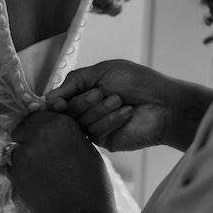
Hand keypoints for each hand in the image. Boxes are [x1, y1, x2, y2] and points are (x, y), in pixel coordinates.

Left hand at [10, 109, 116, 212]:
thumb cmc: (92, 182)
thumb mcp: (85, 147)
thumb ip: (64, 133)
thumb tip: (49, 128)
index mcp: (61, 123)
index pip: (38, 115)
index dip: (38, 126)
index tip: (41, 136)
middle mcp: (40, 133)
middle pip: (22, 128)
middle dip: (27, 138)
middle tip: (38, 154)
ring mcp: (26, 153)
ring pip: (14, 147)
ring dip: (22, 155)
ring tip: (37, 170)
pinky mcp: (17, 173)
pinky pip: (12, 166)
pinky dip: (20, 171)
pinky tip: (35, 182)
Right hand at [45, 59, 170, 150]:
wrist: (164, 102)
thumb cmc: (137, 81)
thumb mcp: (102, 71)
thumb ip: (74, 81)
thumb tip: (48, 98)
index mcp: (84, 92)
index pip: (58, 100)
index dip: (55, 103)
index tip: (56, 104)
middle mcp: (86, 110)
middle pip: (66, 113)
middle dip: (83, 102)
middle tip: (100, 93)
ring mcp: (95, 127)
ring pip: (80, 123)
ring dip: (99, 110)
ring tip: (118, 100)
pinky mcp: (106, 141)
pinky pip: (95, 133)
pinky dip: (110, 120)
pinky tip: (126, 112)